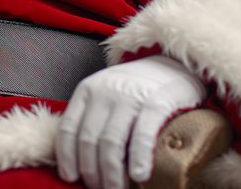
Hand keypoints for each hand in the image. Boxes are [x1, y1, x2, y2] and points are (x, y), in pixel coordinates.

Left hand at [56, 55, 206, 188]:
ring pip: (111, 141)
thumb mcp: (105, 95)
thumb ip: (92, 118)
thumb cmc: (135, 88)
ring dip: (111, 173)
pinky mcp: (157, 101)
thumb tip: (80, 159)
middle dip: (90, 171)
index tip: (70, 177)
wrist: (173, 63)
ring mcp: (130, 96)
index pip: (68, 128)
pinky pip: (143, 134)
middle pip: (89, 139)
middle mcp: (105, 92)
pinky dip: (139, 157)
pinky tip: (139, 176)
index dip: (67, 157)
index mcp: (87, 91)